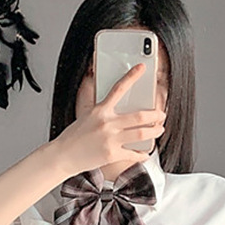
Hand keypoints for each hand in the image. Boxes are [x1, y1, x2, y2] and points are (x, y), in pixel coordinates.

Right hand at [53, 63, 165, 177]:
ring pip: (142, 133)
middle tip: (161, 115)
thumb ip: (101, 109)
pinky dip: (142, 154)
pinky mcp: (112, 154)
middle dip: (156, 115)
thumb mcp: (86, 116)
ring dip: (155, 131)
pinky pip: (134, 153)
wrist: (63, 156)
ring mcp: (110, 139)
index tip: (142, 68)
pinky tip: (145, 152)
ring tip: (159, 130)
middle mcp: (107, 123)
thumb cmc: (74, 137)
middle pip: (139, 116)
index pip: (118, 88)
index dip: (132, 76)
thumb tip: (115, 103)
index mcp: (100, 110)